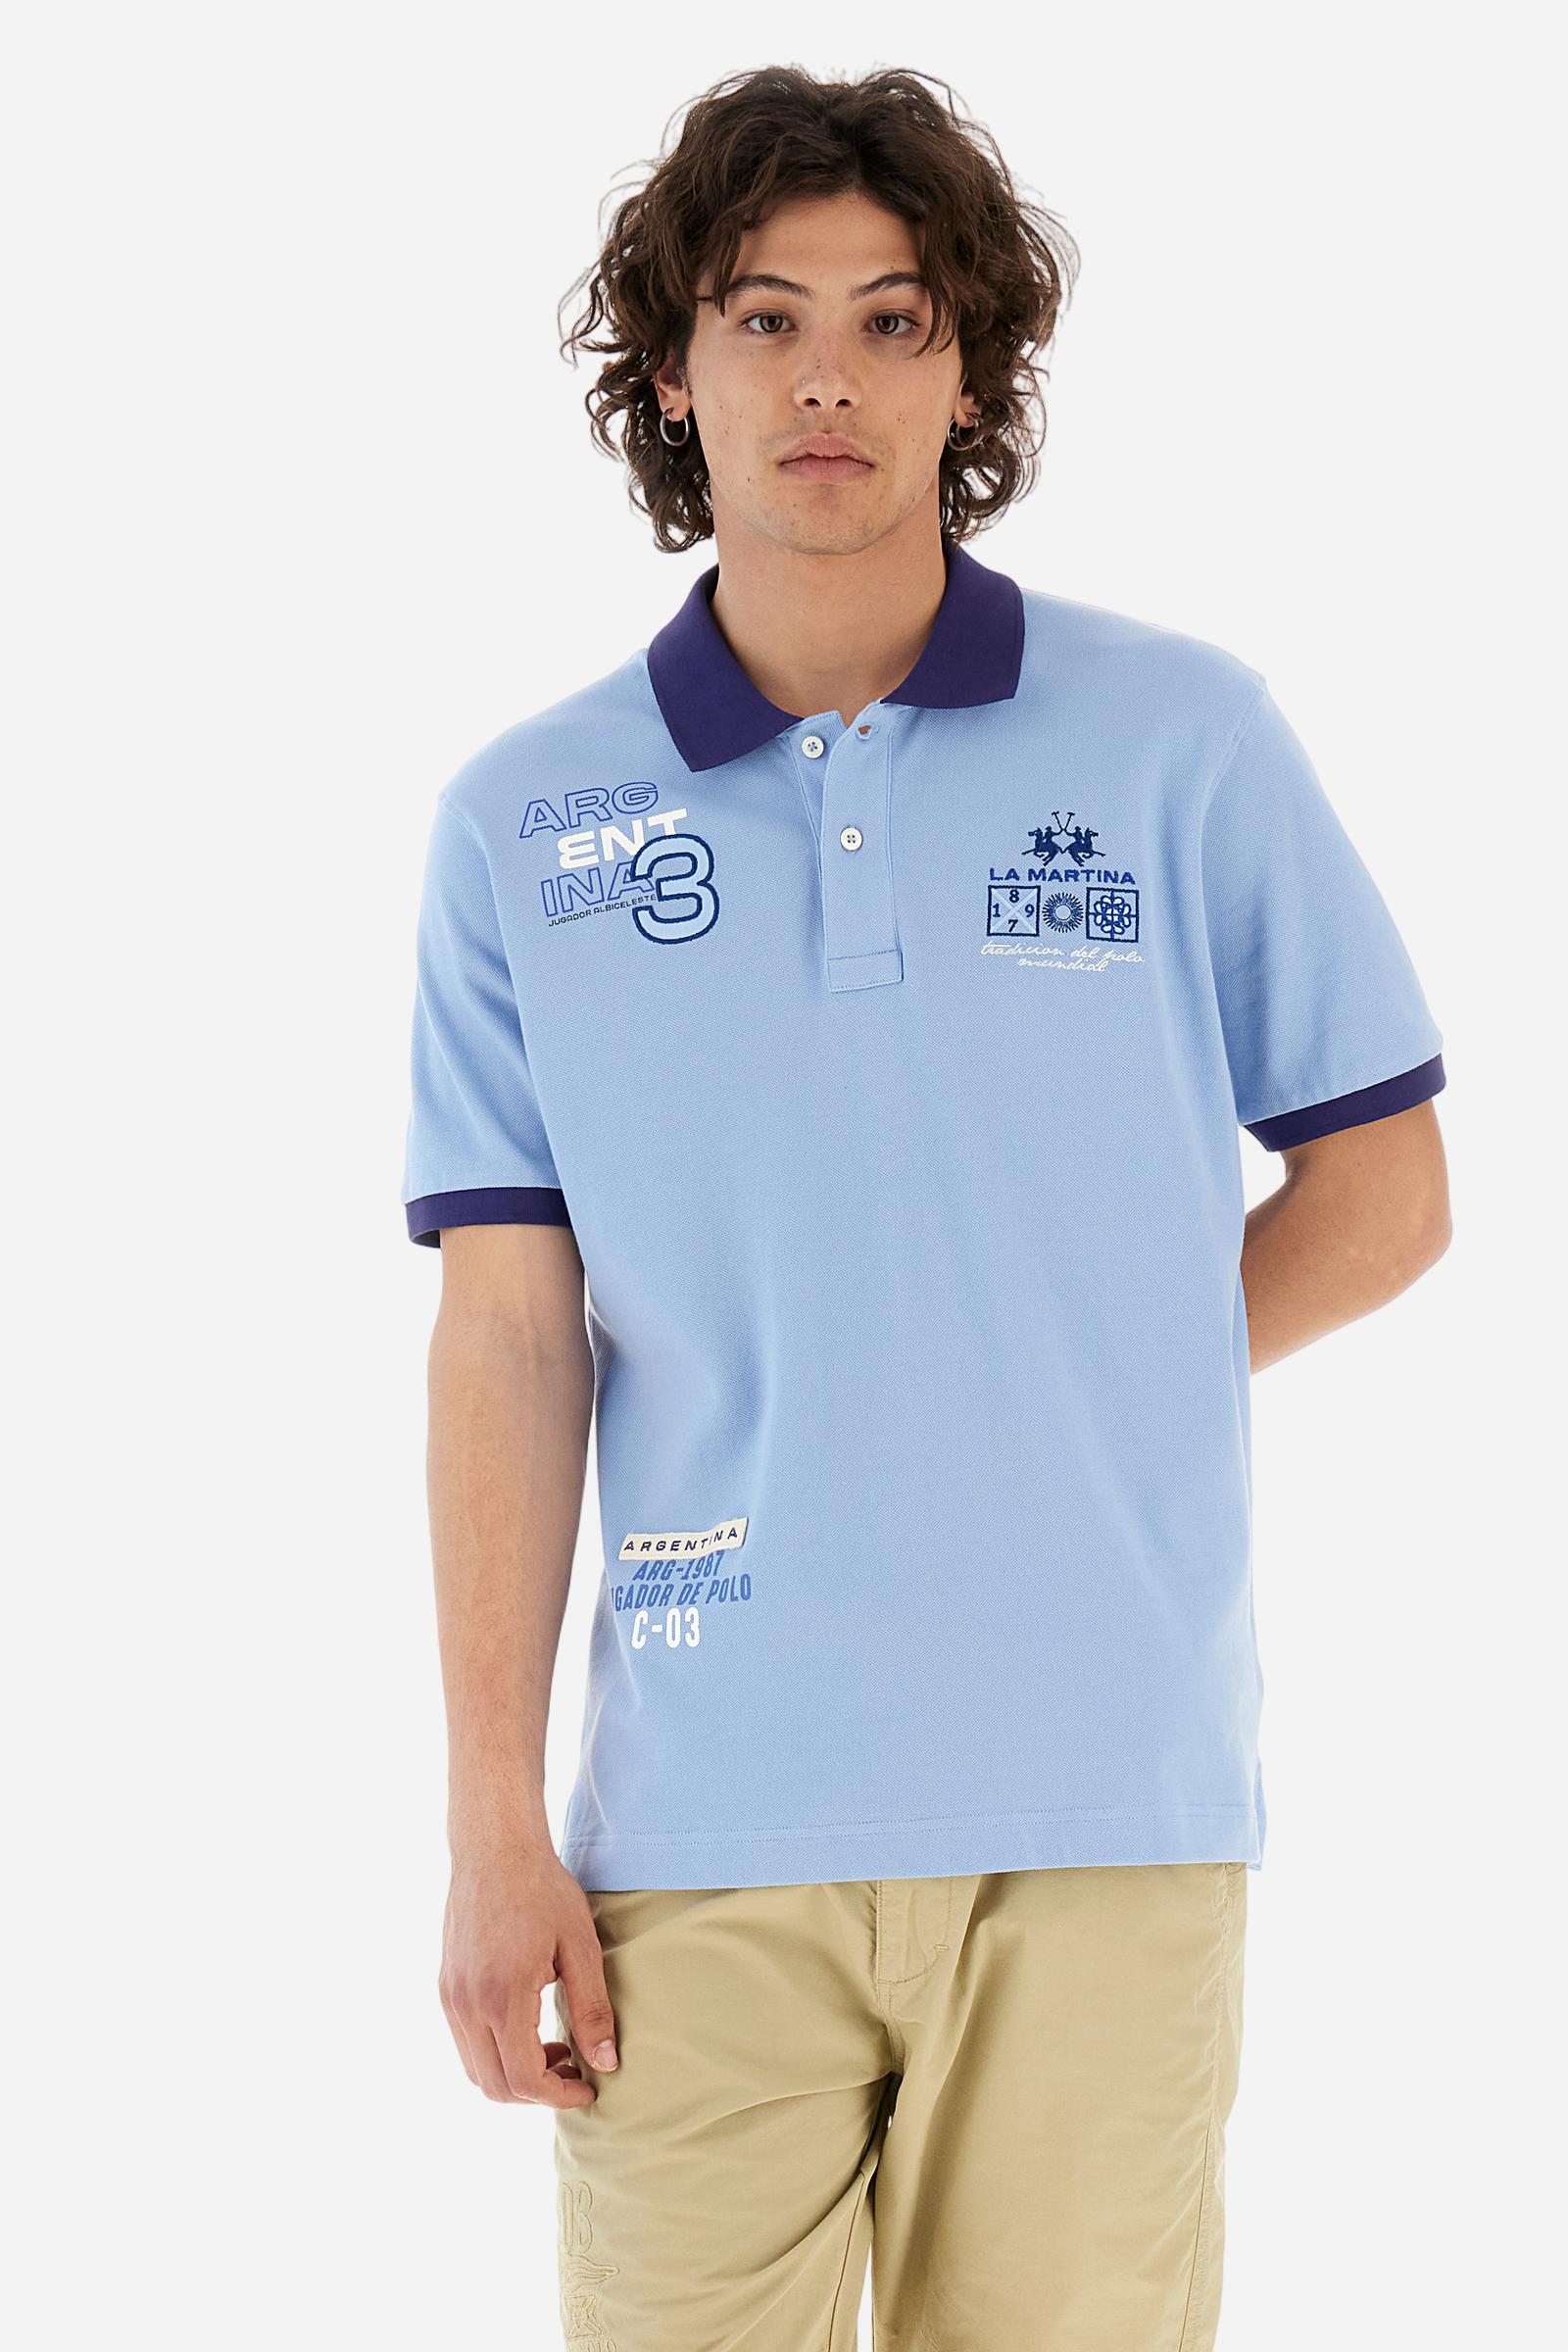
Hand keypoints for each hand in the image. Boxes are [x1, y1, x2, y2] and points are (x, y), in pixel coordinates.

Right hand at [439, 1843, 617, 2106]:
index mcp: (503, 1998)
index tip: (588, 2087)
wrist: (494, 1849)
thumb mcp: (580, 1947)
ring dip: (514, 2075)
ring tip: (555, 2049)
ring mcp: (451, 1997)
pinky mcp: (446, 1987)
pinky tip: (528, 2027)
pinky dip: (495, 2053)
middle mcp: (467, 2006)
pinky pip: (465, 2042)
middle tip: (575, 2070)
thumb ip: (592, 2009)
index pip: (524, 2080)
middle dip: (537, 2093)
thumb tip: (606, 2063)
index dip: (559, 2095)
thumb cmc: (542, 1891)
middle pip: (494, 2086)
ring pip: (475, 2069)